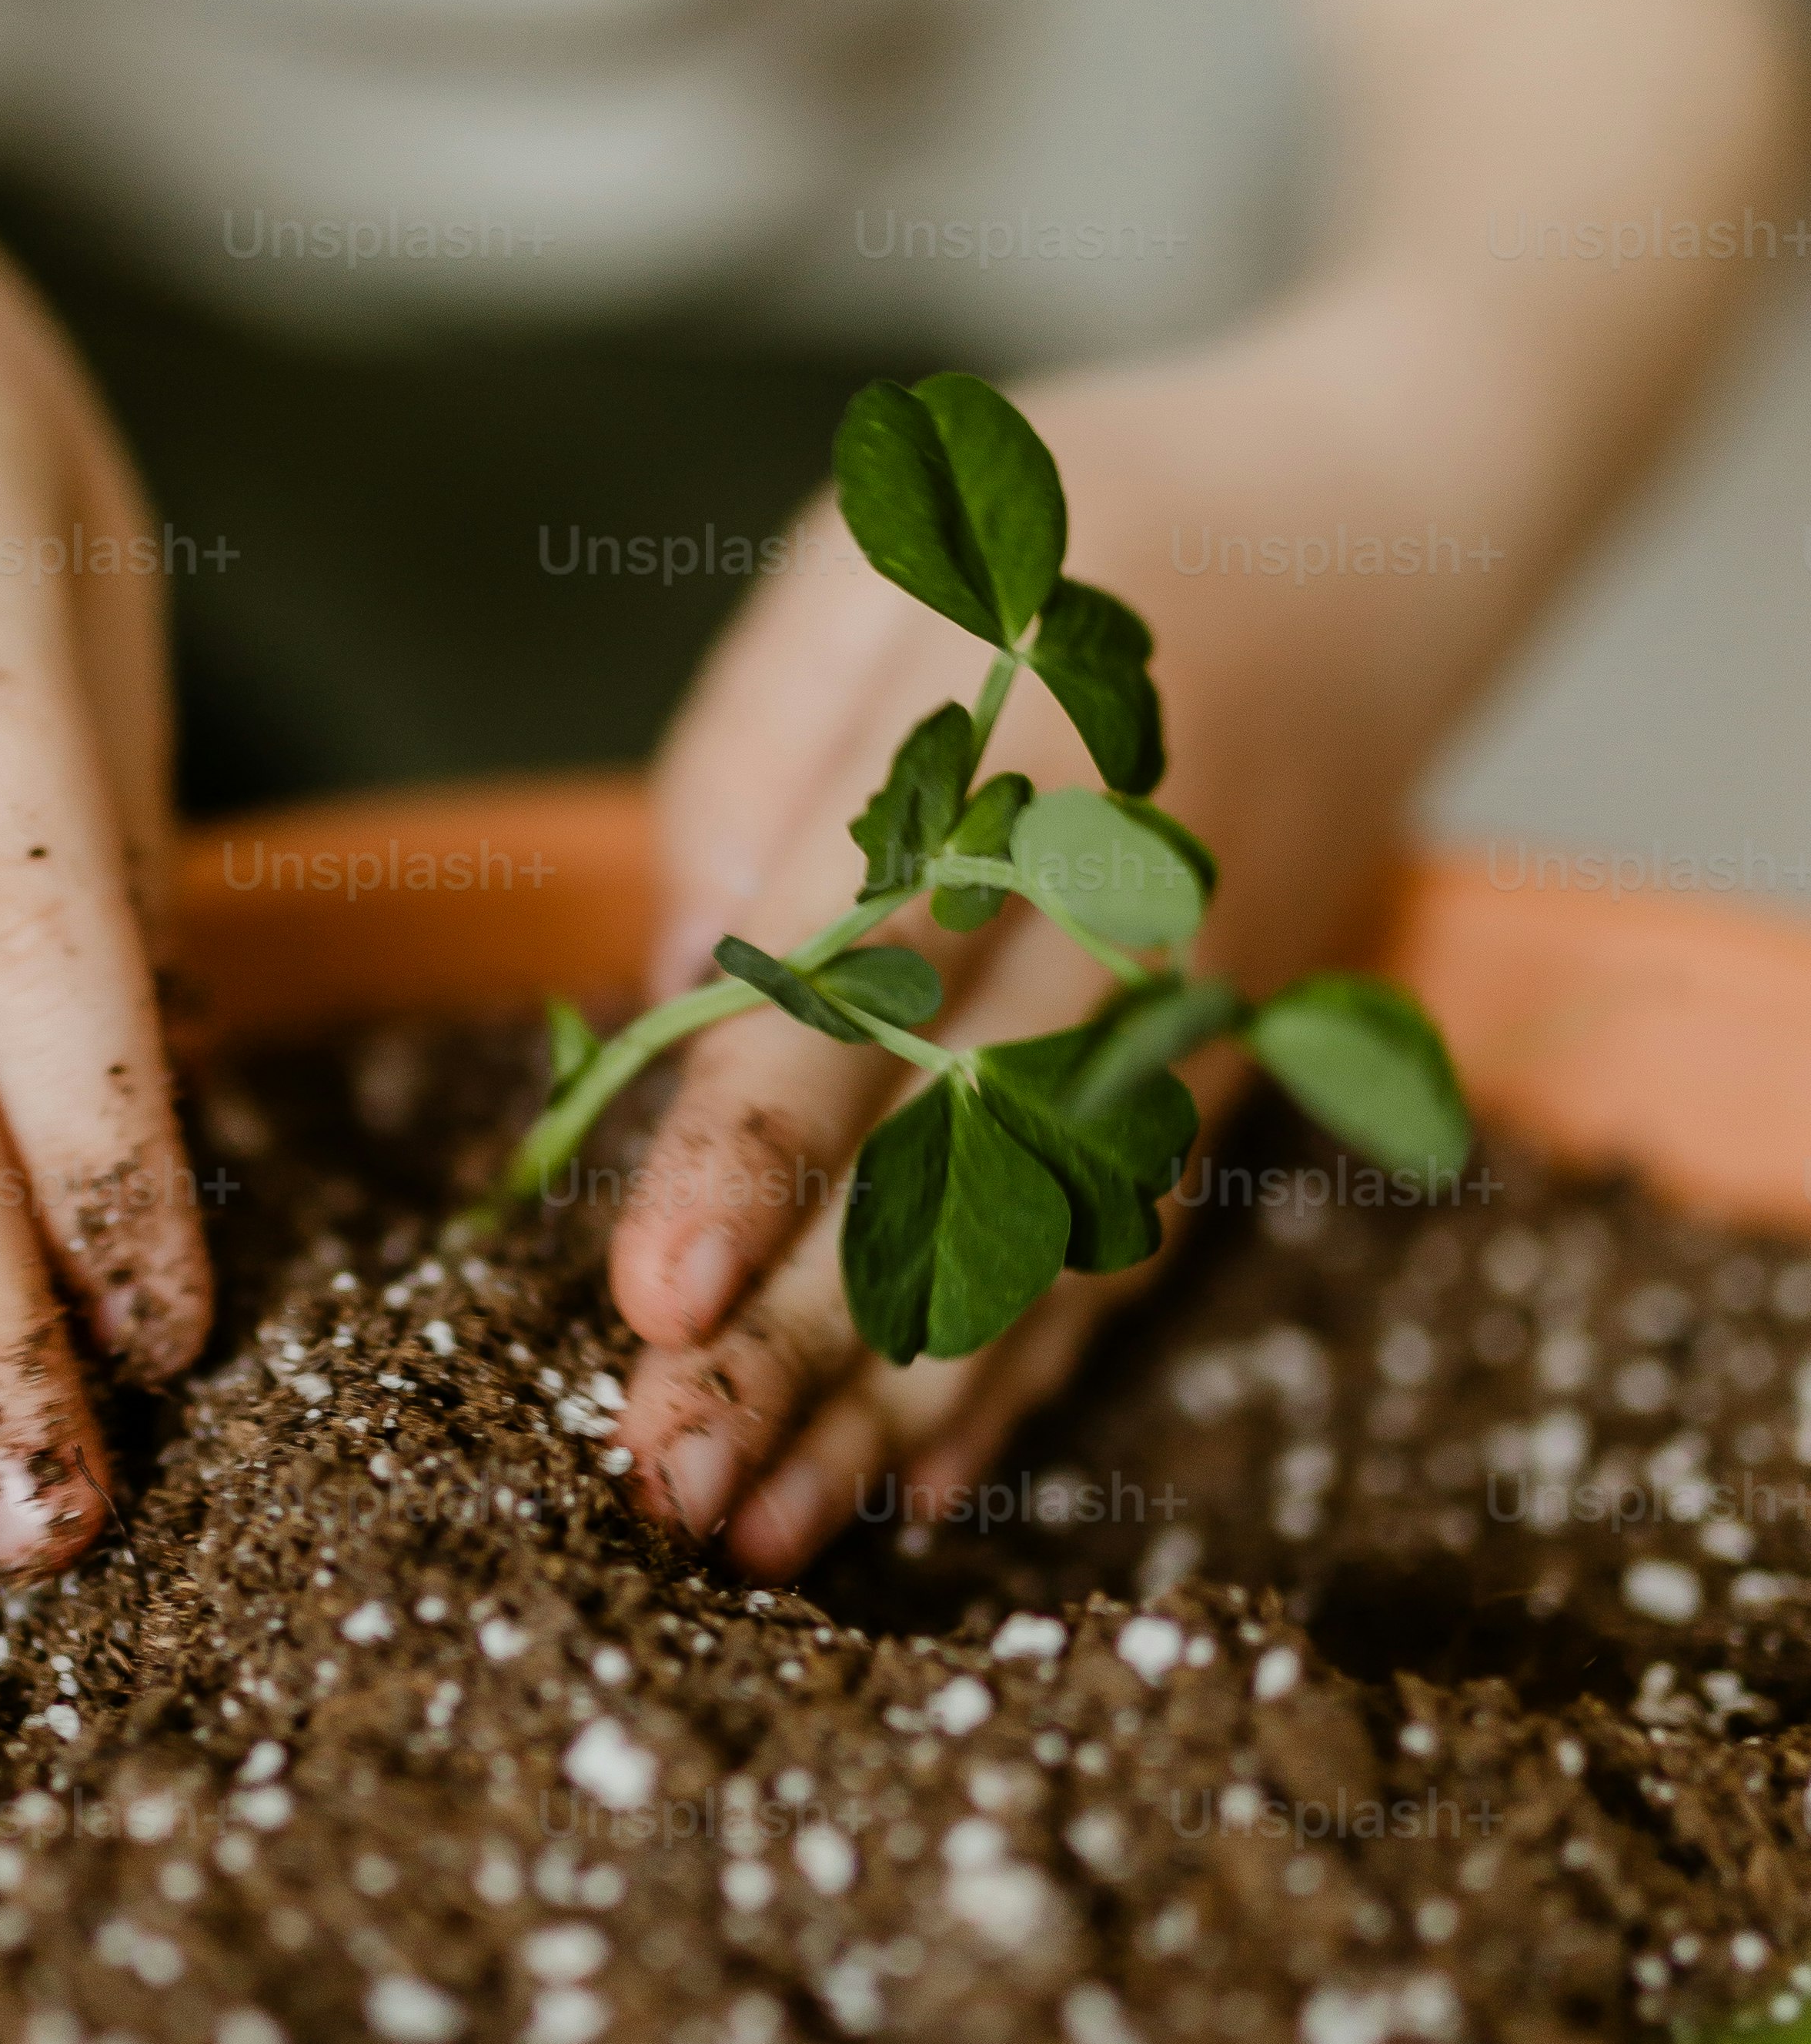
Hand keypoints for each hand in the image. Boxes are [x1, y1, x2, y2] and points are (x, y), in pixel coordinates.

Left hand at [607, 358, 1422, 1576]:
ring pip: (1041, 1235)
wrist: (1388, 520)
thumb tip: (665, 991)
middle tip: (665, 1479)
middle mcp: (1125, 903)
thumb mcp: (890, 546)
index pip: (868, 978)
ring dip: (897, 1397)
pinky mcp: (1226, 1058)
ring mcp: (1195, 1000)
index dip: (759, 1147)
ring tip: (761, 1531)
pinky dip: (1028, 1369)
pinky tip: (916, 1483)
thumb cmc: (1086, 511)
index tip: (655, 1293)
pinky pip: (1127, 1235)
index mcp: (1024, 751)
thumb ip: (762, 749)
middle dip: (805, 1334)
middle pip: (952, 1154)